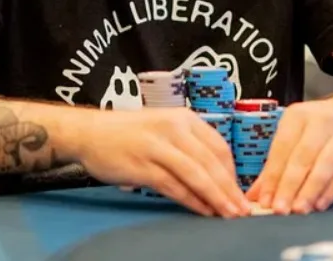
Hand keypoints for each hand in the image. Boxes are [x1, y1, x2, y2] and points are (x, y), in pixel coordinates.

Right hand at [75, 108, 250, 217]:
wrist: (90, 132)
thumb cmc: (129, 133)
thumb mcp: (164, 127)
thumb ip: (188, 145)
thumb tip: (216, 173)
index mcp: (183, 118)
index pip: (218, 146)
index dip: (232, 171)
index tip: (240, 190)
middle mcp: (174, 129)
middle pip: (210, 163)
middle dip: (229, 189)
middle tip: (243, 209)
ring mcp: (158, 147)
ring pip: (196, 175)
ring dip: (216, 197)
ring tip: (228, 214)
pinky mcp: (142, 166)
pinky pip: (174, 186)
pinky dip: (191, 201)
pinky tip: (202, 211)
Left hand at [246, 97, 332, 214]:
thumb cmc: (318, 129)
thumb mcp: (294, 136)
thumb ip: (274, 166)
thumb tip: (255, 196)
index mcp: (297, 116)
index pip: (282, 148)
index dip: (273, 176)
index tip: (264, 200)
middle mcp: (321, 122)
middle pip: (303, 157)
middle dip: (290, 185)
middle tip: (279, 209)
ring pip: (324, 166)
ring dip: (310, 191)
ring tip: (299, 209)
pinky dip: (331, 192)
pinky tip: (319, 205)